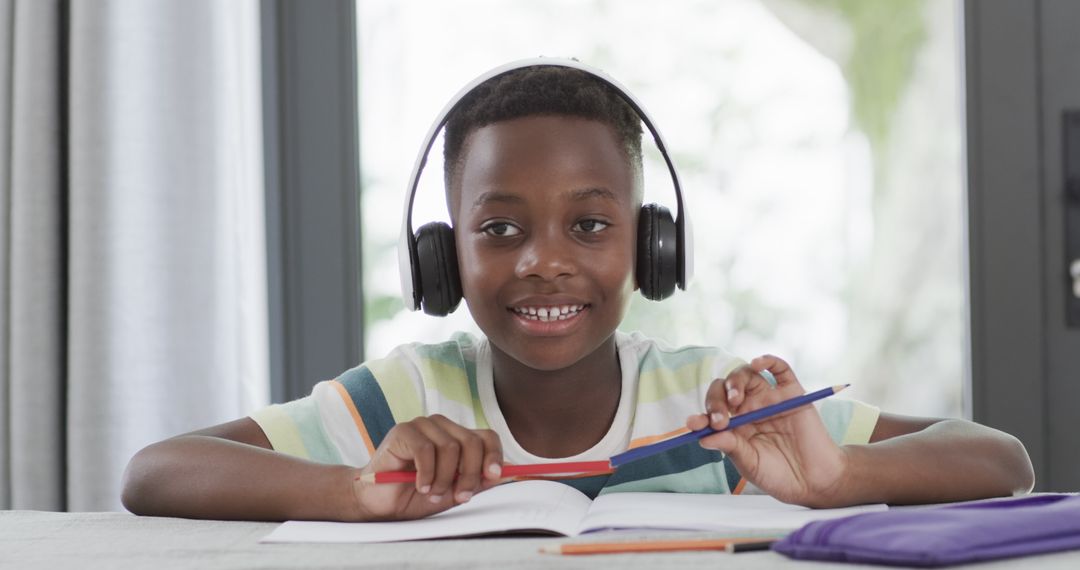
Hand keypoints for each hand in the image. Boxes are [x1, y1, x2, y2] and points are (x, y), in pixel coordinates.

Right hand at [348, 415, 503, 520]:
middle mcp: (442, 427)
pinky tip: (421, 486)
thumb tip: (502, 474)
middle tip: (459, 496)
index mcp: (457, 437)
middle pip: (472, 442)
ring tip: (432, 493)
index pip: (487, 437)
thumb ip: (475, 482)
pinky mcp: (403, 431)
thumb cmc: (414, 495)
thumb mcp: (452, 492)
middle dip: (470, 475)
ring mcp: (422, 426)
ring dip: (445, 478)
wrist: (379, 501)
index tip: (494, 477)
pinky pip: (427, 449)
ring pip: (451, 447)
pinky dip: (427, 473)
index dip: (494, 455)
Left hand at [685, 355, 848, 506]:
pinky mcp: (792, 393)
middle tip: (719, 419)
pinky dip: (768, 361)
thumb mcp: (749, 463)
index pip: (713, 410)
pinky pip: (780, 369)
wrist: (813, 482)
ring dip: (735, 380)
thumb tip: (702, 436)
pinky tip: (757, 363)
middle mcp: (749, 407)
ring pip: (747, 375)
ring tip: (734, 398)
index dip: (702, 415)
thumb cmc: (778, 475)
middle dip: (716, 400)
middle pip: (725, 389)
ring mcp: (769, 398)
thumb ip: (729, 446)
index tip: (695, 424)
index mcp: (735, 424)